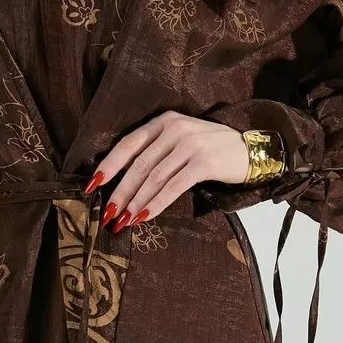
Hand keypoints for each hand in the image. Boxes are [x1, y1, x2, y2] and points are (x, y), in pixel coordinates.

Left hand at [84, 111, 249, 225]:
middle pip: (138, 165)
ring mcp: (189, 144)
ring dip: (135, 202)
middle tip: (107, 214)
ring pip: (153, 178)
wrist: (251, 150)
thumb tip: (125, 183)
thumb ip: (156, 152)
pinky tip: (145, 217)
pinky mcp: (203, 162)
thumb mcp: (181, 141)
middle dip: (120, 192)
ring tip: (123, 220)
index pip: (128, 145)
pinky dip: (156, 203)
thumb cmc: (212, 150)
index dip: (108, 166)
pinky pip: (173, 186)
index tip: (92, 186)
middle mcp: (174, 129)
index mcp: (164, 122)